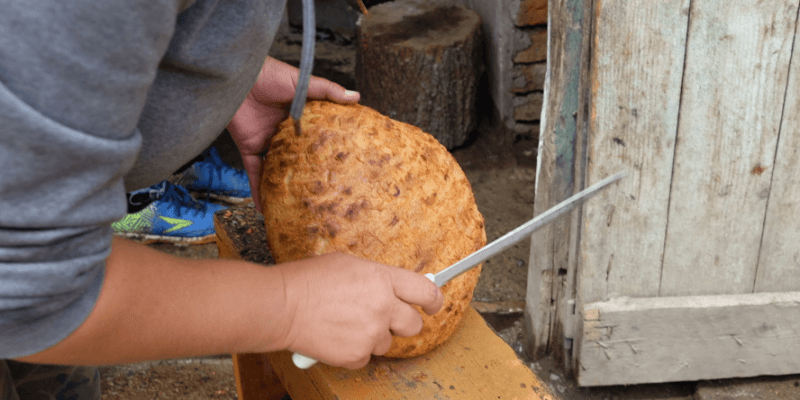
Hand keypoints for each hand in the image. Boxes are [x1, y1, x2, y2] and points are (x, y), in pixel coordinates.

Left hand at [227, 57, 359, 211]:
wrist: (236, 76)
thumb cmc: (269, 74)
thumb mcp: (303, 82)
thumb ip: (328, 91)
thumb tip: (357, 97)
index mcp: (301, 117)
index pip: (319, 137)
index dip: (330, 151)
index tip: (345, 166)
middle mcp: (285, 132)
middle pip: (299, 157)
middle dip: (309, 175)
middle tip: (326, 195)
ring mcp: (268, 142)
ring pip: (278, 169)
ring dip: (284, 187)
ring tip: (298, 209)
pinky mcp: (250, 147)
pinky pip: (254, 173)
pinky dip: (258, 190)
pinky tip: (265, 209)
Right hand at [275, 253, 443, 368]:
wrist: (282, 306)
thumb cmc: (309, 281)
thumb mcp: (349, 265)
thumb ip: (376, 277)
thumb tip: (392, 286)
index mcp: (382, 279)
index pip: (425, 291)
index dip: (434, 300)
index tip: (433, 305)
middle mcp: (382, 307)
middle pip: (413, 324)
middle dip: (402, 323)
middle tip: (383, 319)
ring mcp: (371, 333)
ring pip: (386, 343)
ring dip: (372, 337)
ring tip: (346, 323)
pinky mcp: (356, 355)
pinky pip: (365, 357)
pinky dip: (353, 350)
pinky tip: (336, 336)